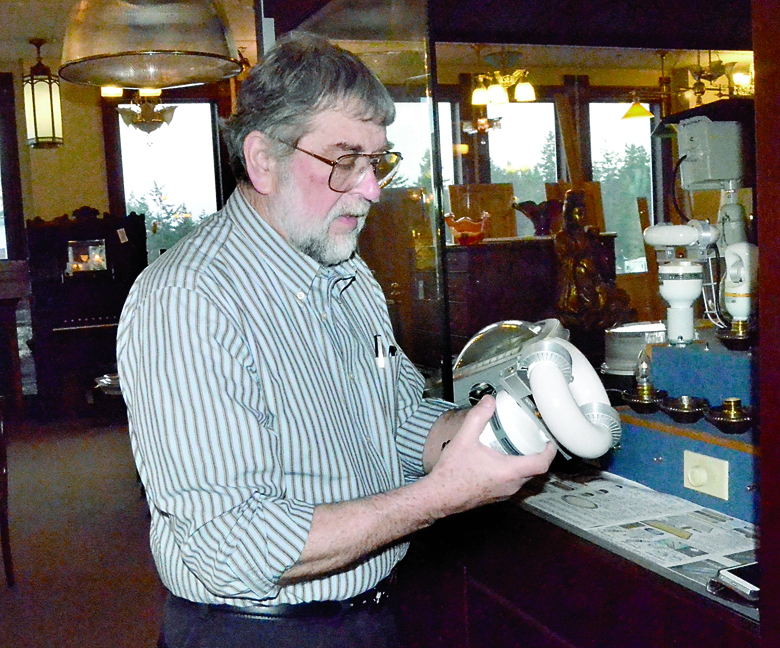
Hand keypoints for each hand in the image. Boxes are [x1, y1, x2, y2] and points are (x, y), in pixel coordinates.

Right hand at [426, 395, 556, 516]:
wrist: (439, 497)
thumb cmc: (451, 474)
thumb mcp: (464, 439)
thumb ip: (478, 417)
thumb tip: (489, 401)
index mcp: (508, 471)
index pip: (541, 463)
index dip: (550, 451)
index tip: (550, 440)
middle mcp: (510, 485)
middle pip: (535, 470)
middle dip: (537, 453)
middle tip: (533, 438)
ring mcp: (504, 494)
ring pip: (523, 478)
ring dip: (524, 463)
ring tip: (517, 446)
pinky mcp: (496, 497)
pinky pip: (512, 483)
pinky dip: (513, 471)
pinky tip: (499, 460)